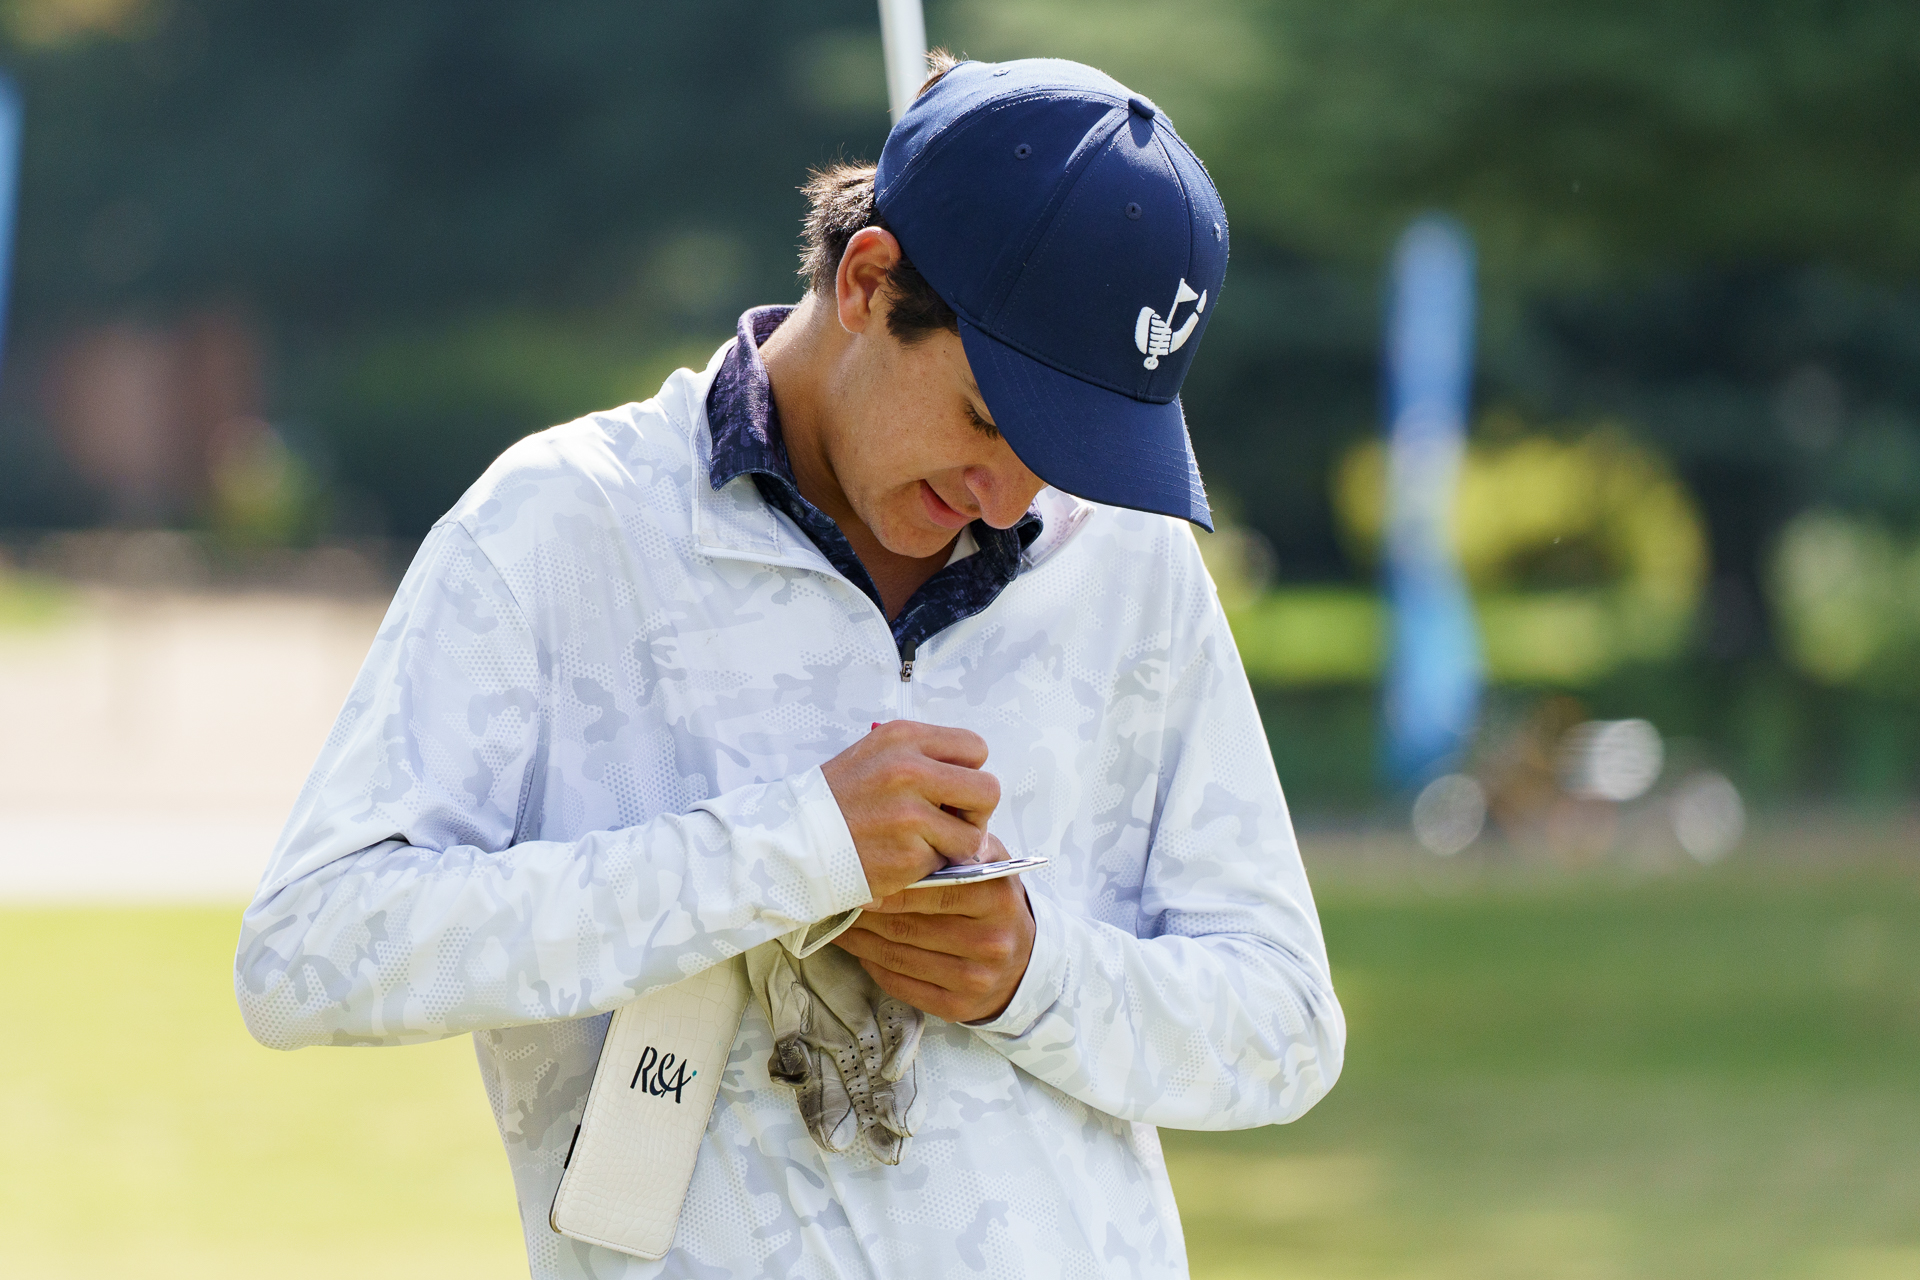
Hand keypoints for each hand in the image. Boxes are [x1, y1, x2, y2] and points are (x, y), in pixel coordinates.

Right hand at [821, 720, 999, 898]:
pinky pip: (946, 863)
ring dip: (956, 845)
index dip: (970, 772)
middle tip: (952, 823)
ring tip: (925, 844)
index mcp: (902, 737)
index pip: (975, 747)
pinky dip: (932, 867)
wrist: (793, 841)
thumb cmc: (838, 801)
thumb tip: (972, 784)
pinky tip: (903, 859)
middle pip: (988, 789)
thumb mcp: (876, 755)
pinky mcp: (907, 854)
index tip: (951, 791)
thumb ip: (924, 759)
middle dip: (977, 812)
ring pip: (974, 835)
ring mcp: (909, 814)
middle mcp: (909, 770)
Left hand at [833, 835, 1035, 1023]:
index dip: (892, 888)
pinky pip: (901, 984)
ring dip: (860, 940)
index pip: (935, 892)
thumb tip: (917, 833)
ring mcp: (975, 978)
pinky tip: (858, 948)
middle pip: (910, 927)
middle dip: (867, 913)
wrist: (1024, 962)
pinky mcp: (958, 1007)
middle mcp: (991, 942)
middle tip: (838, 899)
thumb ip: (962, 846)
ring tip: (838, 922)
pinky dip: (872, 966)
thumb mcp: (990, 866)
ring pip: (898, 957)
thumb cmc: (994, 904)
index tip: (859, 881)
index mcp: (997, 900)